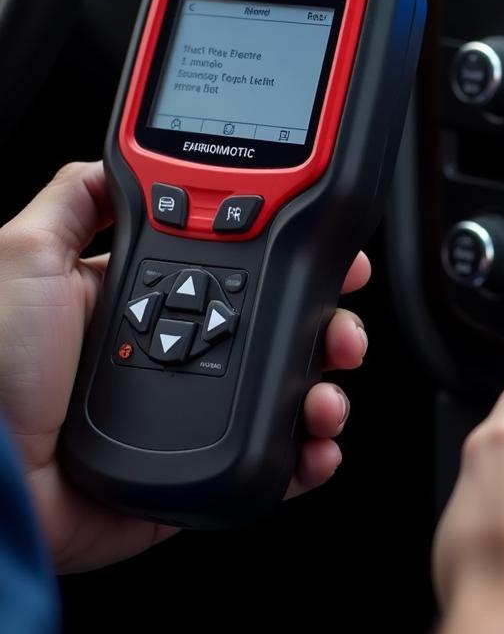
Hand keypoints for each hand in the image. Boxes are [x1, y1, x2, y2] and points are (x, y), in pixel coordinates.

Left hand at [0, 161, 370, 573]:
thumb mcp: (23, 257)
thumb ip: (76, 201)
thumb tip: (119, 159)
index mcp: (146, 301)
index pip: (243, 270)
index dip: (296, 262)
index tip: (333, 260)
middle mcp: (175, 353)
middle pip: (279, 333)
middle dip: (328, 327)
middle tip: (342, 330)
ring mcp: (189, 415)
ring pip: (284, 395)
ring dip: (325, 389)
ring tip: (325, 394)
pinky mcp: (194, 473)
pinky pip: (268, 462)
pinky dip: (307, 455)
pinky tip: (315, 443)